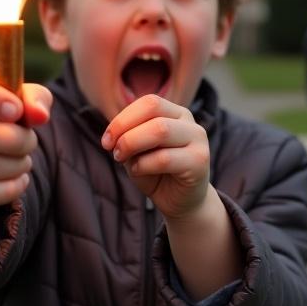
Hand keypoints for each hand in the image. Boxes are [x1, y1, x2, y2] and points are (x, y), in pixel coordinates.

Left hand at [101, 94, 210, 219]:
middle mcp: (190, 123)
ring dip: (132, 144)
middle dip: (125, 132)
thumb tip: (114, 135)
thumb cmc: (157, 173)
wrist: (180, 203)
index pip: (149, 103)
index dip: (123, 118)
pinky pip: (164, 158)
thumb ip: (128, 137)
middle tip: (114, 151)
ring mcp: (198, 141)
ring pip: (160, 130)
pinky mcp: (199, 162)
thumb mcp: (136, 151)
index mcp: (175, 114)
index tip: (107, 140)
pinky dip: (143, 164)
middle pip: (154, 113)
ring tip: (122, 159)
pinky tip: (139, 171)